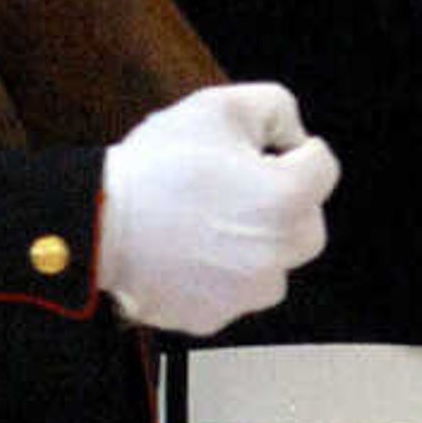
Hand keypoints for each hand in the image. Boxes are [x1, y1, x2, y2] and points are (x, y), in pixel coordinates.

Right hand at [94, 83, 335, 337]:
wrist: (98, 221)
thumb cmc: (157, 166)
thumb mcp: (220, 106)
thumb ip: (278, 108)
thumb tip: (293, 137)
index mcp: (287, 199)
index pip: (323, 167)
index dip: (292, 151)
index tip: (260, 153)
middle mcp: (277, 253)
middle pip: (307, 224)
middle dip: (282, 205)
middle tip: (233, 189)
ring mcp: (246, 292)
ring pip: (272, 264)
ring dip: (254, 245)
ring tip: (205, 223)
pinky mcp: (215, 316)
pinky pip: (233, 293)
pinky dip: (218, 275)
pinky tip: (186, 250)